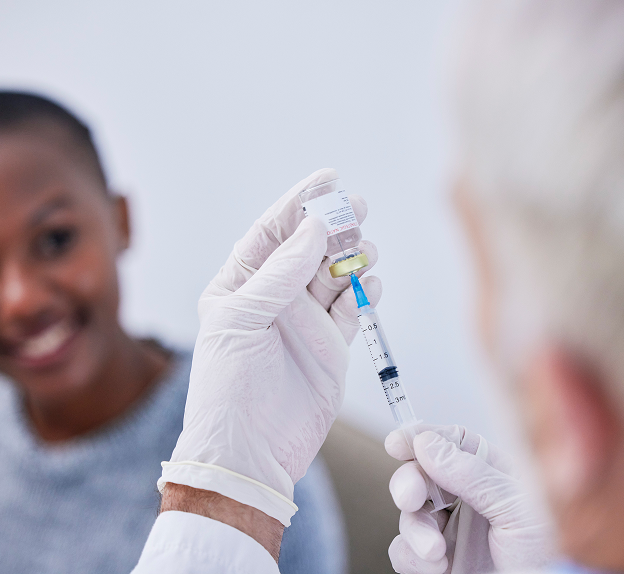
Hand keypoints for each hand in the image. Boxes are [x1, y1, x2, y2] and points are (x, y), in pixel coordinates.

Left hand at [159, 168, 380, 526]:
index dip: (298, 204)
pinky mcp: (331, 346)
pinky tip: (372, 283)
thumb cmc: (230, 385)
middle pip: (309, 249)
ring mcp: (304, 322)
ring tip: (366, 248)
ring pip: (335, 276)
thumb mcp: (243, 319)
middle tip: (358, 207)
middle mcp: (274, 299)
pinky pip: (352, 309)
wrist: (249, 450)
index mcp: (242, 286)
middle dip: (333, 225)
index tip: (327, 179)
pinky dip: (364, 292)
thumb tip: (313, 227)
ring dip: (353, 257)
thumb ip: (281, 273)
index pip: (272, 232)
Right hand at [385, 425, 551, 573]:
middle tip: (410, 497)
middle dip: (409, 483)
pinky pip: (405, 551)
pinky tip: (437, 566)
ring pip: (410, 513)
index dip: (421, 437)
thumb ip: (472, 474)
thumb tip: (427, 443)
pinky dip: (412, 558)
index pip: (450, 442)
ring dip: (414, 530)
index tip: (397, 443)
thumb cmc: (552, 557)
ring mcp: (452, 530)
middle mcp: (468, 498)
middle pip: (421, 474)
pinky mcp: (439, 562)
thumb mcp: (519, 509)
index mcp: (492, 474)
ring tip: (436, 551)